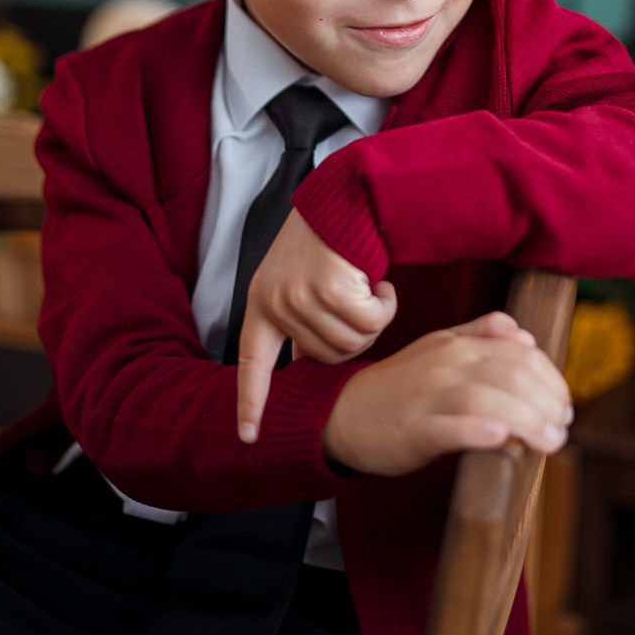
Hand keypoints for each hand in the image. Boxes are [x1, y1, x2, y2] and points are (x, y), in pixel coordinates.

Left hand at [237, 209, 396, 441]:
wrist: (345, 197)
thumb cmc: (326, 238)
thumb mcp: (295, 282)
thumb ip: (297, 323)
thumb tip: (308, 364)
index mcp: (261, 304)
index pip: (253, 364)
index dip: (251, 402)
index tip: (248, 436)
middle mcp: (276, 303)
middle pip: (327, 357)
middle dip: (352, 336)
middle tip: (357, 302)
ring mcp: (301, 297)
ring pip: (352, 344)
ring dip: (372, 317)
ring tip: (366, 286)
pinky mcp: (330, 289)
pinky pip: (372, 323)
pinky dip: (386, 304)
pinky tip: (380, 281)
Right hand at [321, 311, 572, 475]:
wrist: (344, 413)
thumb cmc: (401, 386)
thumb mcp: (439, 348)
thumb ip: (481, 336)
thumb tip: (524, 334)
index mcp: (456, 344)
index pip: (518, 352)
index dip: (550, 377)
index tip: (565, 404)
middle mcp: (444, 363)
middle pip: (509, 374)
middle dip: (547, 401)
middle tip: (564, 428)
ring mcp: (427, 396)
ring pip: (486, 398)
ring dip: (526, 420)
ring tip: (550, 441)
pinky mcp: (412, 431)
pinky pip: (449, 427)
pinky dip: (477, 430)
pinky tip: (501, 439)